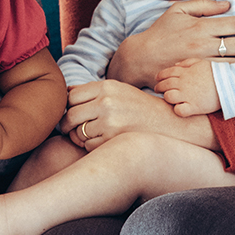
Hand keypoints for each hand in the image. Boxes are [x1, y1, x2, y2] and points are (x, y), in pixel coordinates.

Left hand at [59, 78, 214, 151]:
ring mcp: (109, 122)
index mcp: (107, 87)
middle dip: (68, 125)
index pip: (71, 96)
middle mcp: (106, 102)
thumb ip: (94, 91)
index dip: (68, 106)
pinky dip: (93, 147)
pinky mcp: (112, 140)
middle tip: (73, 129)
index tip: (73, 113)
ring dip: (81, 137)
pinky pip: (89, 146)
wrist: (168, 124)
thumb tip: (67, 91)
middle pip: (70, 116)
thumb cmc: (141, 108)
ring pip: (78, 133)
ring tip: (94, 135)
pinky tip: (106, 142)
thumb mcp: (119, 91)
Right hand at [108, 0, 234, 87]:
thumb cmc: (161, 32)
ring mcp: (201, 63)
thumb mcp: (178, 10)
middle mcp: (203, 44)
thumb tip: (228, 4)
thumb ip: (204, 5)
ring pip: (234, 63)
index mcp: (200, 25)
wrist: (141, 58)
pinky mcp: (197, 77)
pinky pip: (222, 77)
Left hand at [155, 58, 221, 116]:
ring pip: (168, 97)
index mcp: (186, 72)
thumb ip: (187, 63)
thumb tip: (176, 65)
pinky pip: (179, 110)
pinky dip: (177, 110)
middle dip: (159, 87)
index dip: (160, 76)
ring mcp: (188, 95)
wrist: (230, 83)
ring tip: (169, 99)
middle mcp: (184, 83)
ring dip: (167, 97)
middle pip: (164, 85)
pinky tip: (180, 108)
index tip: (157, 79)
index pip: (166, 73)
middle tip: (158, 89)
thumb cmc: (217, 73)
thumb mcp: (202, 63)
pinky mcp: (194, 107)